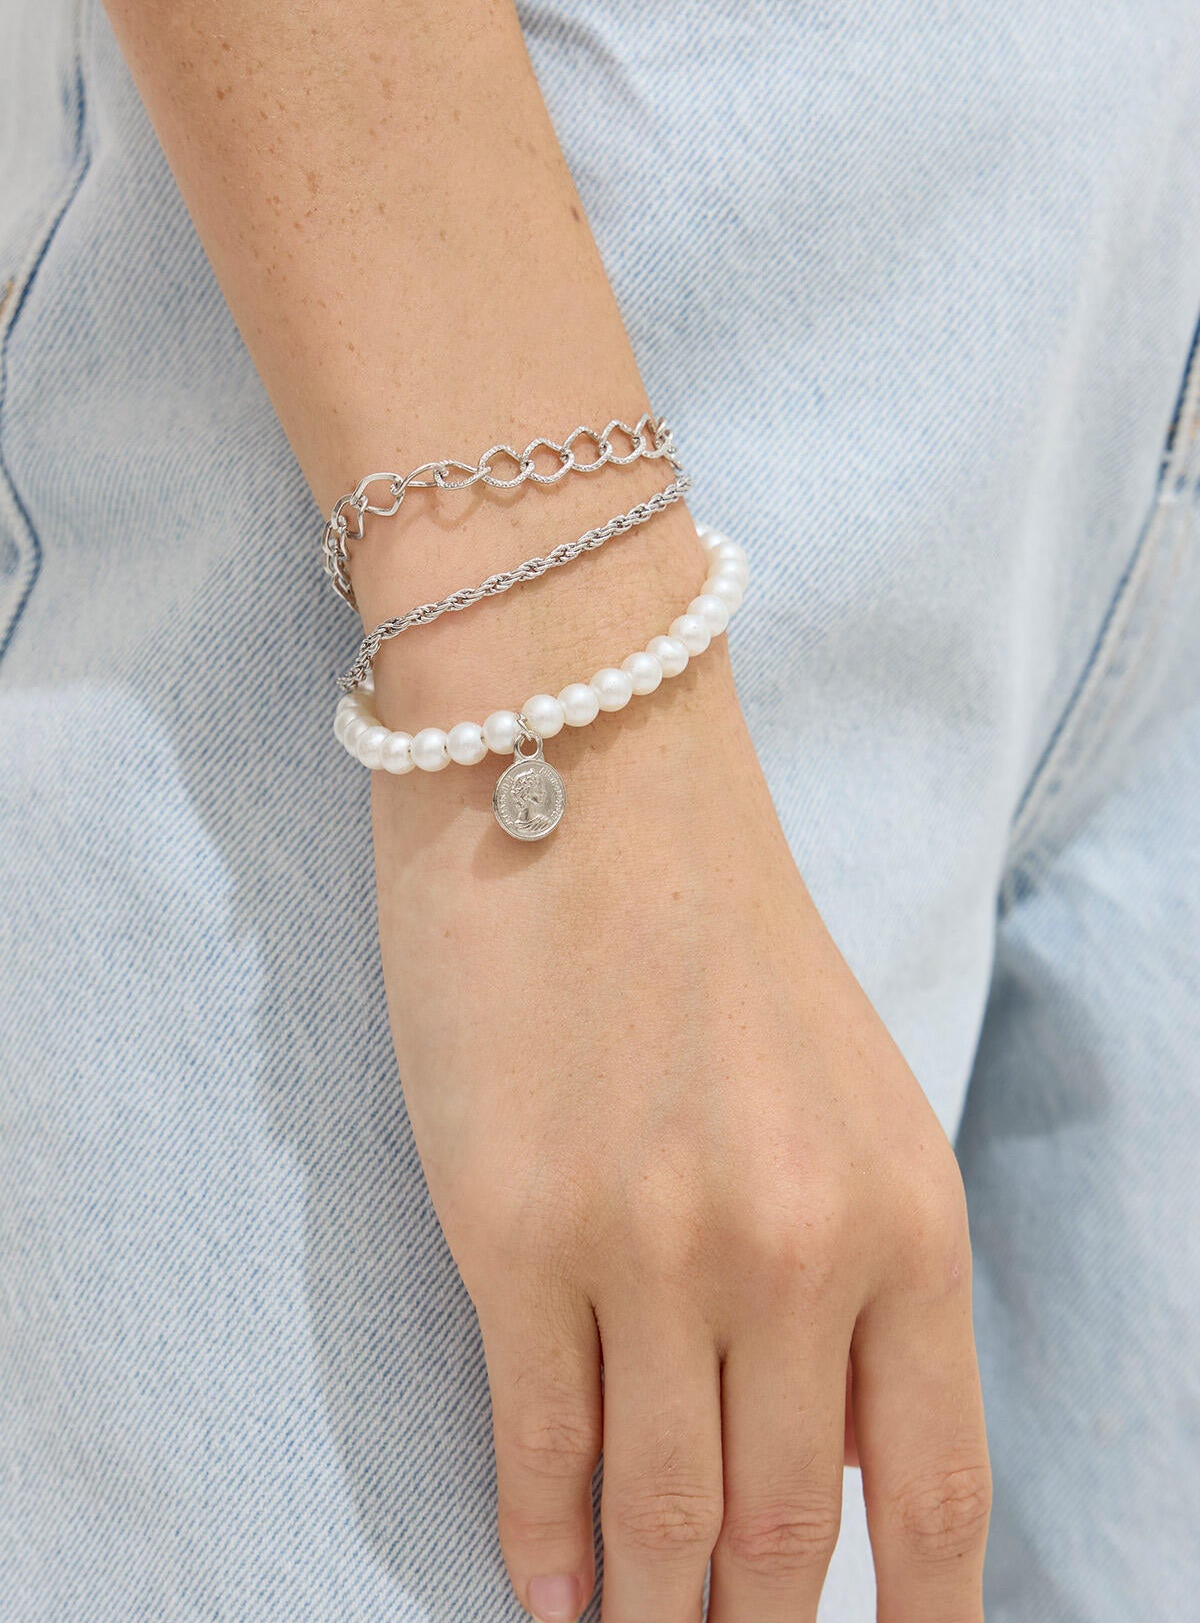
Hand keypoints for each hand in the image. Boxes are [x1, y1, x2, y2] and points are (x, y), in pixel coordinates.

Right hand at [366, 508, 991, 1622]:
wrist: (579, 754)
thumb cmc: (710, 916)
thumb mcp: (843, 1092)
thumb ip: (854, 1270)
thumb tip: (830, 1461)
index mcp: (906, 1211)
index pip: (936, 1492)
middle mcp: (797, 1249)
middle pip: (787, 1536)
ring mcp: (653, 1249)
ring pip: (660, 1518)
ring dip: (648, 1620)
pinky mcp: (513, 1231)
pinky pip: (539, 1446)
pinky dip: (542, 1543)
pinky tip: (544, 1592)